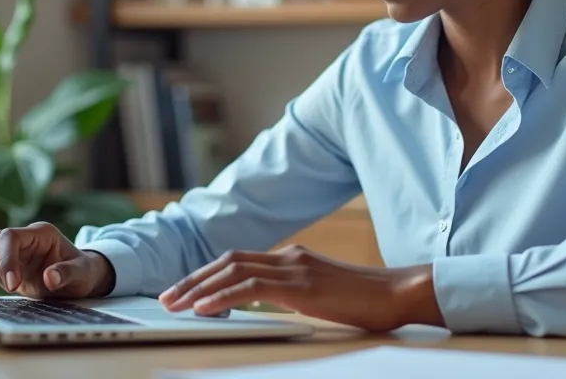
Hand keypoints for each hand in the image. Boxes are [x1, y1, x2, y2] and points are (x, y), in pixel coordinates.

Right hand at [0, 221, 114, 298]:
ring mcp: (16, 250)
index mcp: (42, 233)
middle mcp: (26, 237)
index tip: (13, 283)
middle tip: (11, 288)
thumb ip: (67, 273)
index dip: (7, 258)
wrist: (81, 280)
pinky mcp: (9, 263)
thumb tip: (49, 277)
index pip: (12, 237)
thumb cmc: (83, 273)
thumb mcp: (82, 275)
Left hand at [157, 244, 442, 331]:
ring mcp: (295, 268)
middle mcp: (289, 256)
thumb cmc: (365, 302)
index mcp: (292, 257)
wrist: (398, 295)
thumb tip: (261, 307)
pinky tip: (204, 309)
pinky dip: (223, 298)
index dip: (206, 274)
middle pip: (227, 261)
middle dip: (193, 279)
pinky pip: (251, 289)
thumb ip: (291, 295)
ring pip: (233, 271)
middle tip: (167, 298)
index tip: (184, 291)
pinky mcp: (301, 286)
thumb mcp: (320, 297)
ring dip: (199, 288)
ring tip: (176, 305)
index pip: (238, 260)